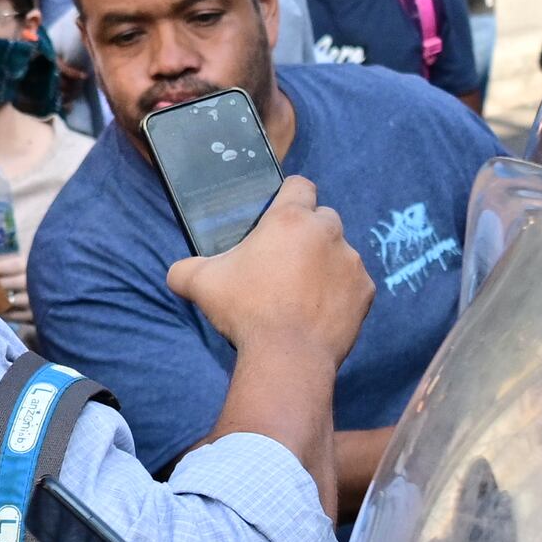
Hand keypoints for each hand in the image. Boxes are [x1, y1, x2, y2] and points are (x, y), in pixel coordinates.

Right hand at [168, 175, 373, 365]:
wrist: (287, 357)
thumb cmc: (246, 311)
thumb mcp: (202, 285)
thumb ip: (185, 270)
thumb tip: (177, 273)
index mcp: (290, 219)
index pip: (299, 185)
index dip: (288, 197)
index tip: (278, 217)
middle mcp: (327, 231)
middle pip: (322, 218)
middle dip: (307, 233)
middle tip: (285, 261)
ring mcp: (350, 261)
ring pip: (339, 252)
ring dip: (324, 264)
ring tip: (302, 293)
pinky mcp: (365, 290)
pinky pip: (353, 284)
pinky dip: (340, 293)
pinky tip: (319, 312)